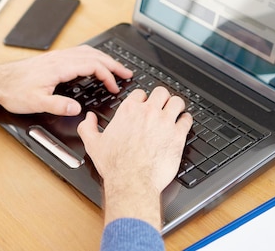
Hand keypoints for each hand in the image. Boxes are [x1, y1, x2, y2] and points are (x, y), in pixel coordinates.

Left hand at [0, 45, 131, 115]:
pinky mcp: (53, 59)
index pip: (92, 65)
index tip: (114, 87)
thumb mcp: (36, 102)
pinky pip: (79, 53)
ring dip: (104, 59)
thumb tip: (76, 108)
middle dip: (113, 64)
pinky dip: (93, 57)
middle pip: (94, 55)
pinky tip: (94, 64)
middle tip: (127, 73)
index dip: (107, 75)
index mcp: (59, 66)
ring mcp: (57, 56)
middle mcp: (60, 58)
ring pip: (87, 52)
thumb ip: (58, 105)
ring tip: (116, 68)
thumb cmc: (13, 90)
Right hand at [77, 86, 191, 229]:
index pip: (140, 93)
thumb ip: (88, 127)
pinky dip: (186, 120)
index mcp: (129, 111)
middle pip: (161, 92)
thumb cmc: (115, 165)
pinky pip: (187, 119)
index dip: (143, 99)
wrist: (132, 182)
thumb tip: (88, 118)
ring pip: (177, 102)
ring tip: (176, 110)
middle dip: (162, 98)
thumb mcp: (93, 144)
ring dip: (177, 105)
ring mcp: (165, 122)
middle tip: (162, 105)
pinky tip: (183, 123)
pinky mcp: (177, 135)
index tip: (144, 105)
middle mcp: (148, 112)